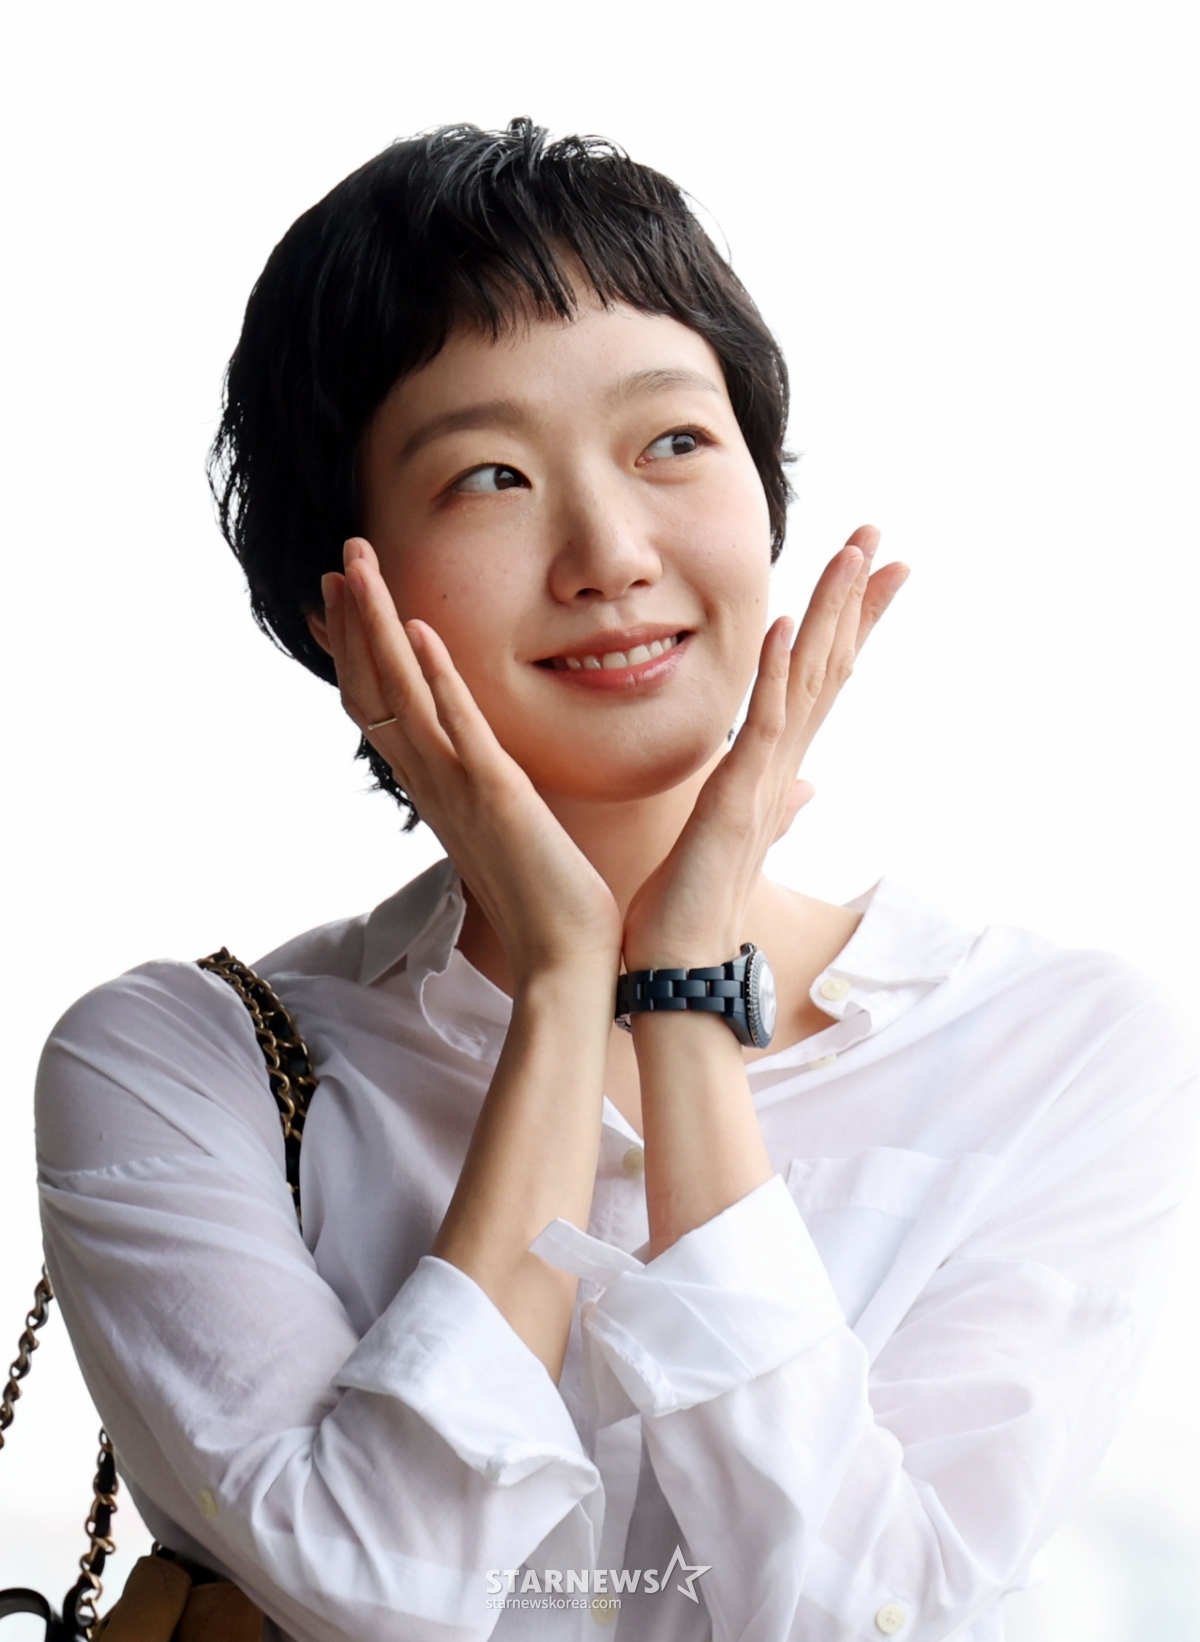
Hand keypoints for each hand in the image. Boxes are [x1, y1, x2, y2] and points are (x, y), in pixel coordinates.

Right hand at [322, 538, 621, 983]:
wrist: (564, 956)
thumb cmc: (544, 896)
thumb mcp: (505, 826)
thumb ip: (484, 788)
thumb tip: (480, 766)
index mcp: (434, 787)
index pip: (378, 705)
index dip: (357, 649)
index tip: (342, 597)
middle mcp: (432, 783)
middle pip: (372, 688)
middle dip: (356, 619)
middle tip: (341, 558)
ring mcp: (458, 788)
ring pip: (399, 693)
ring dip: (379, 626)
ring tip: (360, 564)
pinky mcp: (496, 796)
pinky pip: (459, 728)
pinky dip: (438, 679)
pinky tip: (425, 632)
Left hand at [623, 526, 907, 968]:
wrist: (678, 962)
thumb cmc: (697, 903)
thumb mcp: (739, 838)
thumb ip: (777, 805)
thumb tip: (809, 789)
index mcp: (776, 767)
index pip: (823, 679)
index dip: (850, 623)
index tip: (876, 571)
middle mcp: (781, 765)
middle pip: (830, 665)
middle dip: (856, 599)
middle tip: (882, 536)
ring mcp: (764, 778)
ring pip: (807, 681)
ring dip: (830, 614)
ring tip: (852, 553)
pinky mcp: (737, 797)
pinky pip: (761, 724)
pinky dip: (773, 674)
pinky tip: (783, 624)